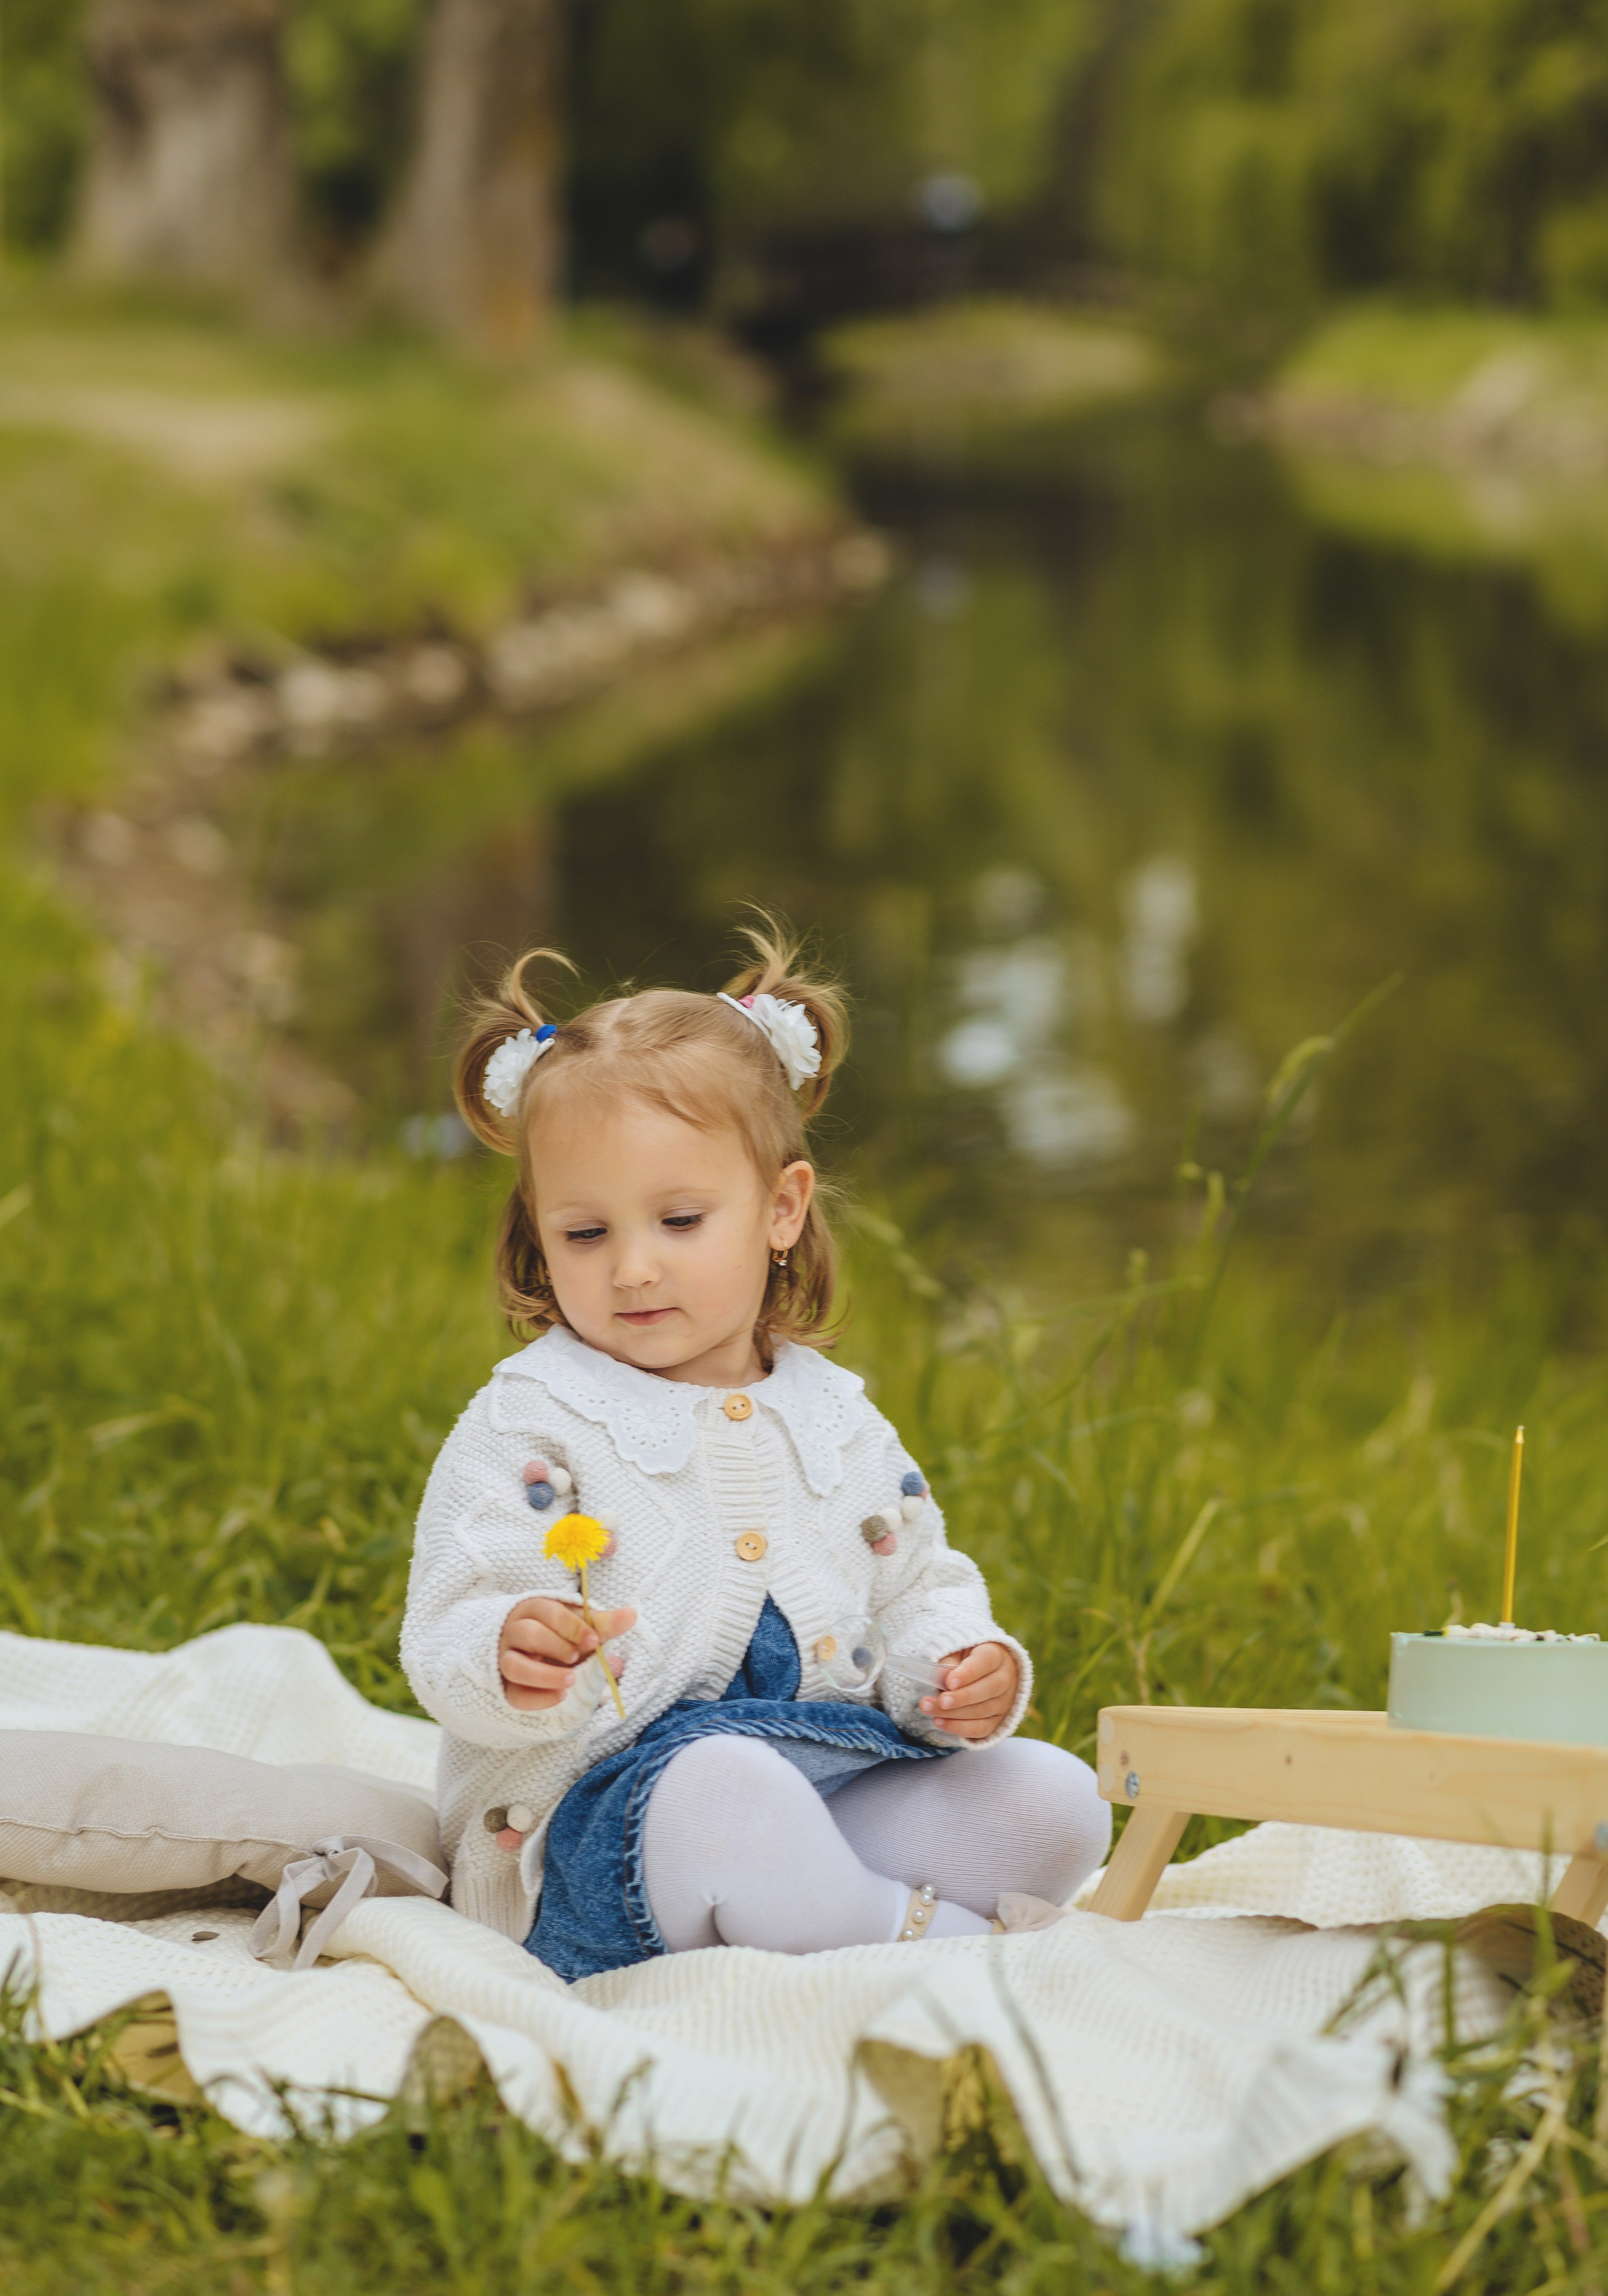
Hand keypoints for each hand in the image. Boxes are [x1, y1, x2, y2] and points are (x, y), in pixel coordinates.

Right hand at [499, 1598, 636, 1711]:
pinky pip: (514, 1695)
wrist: (536, 1655)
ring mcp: (506, 1660)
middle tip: (577, 1657)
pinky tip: (560, 1697)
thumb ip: (603, 1623)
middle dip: (555, 1646)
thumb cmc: (560, 1635)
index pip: (547, 1611)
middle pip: (527, 1634)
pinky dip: (537, 1699)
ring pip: (514, 1666)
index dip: (572, 1626)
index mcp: (534, 1610)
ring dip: (544, 1675)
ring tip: (571, 1681)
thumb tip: (632, 1614)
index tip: (594, 1641)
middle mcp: (514, 1632)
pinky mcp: (507, 1686)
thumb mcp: (580, 1627)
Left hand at [919, 1642, 1018, 1741]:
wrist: (985, 1673)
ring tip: (930, 1710)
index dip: (968, 1673)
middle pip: (988, 1689)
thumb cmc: (967, 1660)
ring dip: (954, 1714)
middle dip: (961, 1697)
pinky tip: (941, 1722)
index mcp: (996, 1655)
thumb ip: (950, 1662)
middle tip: (941, 1701)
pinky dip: (960, 1728)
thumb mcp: (958, 1652)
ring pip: (982, 1711)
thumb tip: (942, 1676)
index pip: (985, 1662)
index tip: (949, 1682)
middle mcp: (1005, 1678)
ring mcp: (1004, 1702)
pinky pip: (981, 1729)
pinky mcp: (997, 1720)